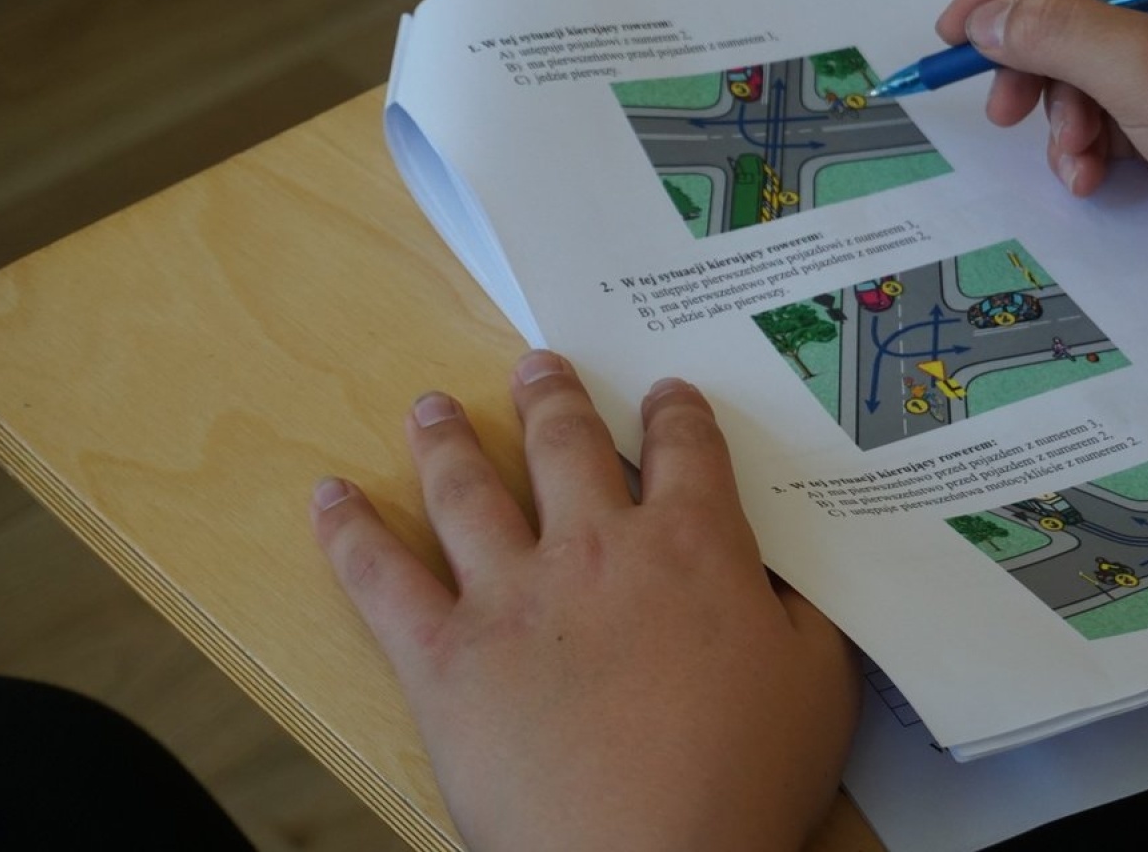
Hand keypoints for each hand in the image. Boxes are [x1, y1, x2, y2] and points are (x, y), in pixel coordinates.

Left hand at [311, 351, 860, 851]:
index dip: (675, 411)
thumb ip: (800, 608)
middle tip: (537, 365)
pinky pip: (381, 579)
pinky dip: (350, 532)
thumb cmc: (745, 782)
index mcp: (693, 545)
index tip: (664, 392)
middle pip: (566, 444)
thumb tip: (779, 566)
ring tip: (432, 405)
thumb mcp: (818, 684)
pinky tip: (330, 495)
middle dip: (553, 396)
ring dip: (448, 437)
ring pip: (468, 488)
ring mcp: (511, 594)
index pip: (684, 448)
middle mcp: (596, 546)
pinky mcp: (444, 654)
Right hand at [938, 0, 1147, 511]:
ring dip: (1063, 119)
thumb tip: (987, 20)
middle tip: (1002, 108)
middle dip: (1035, 64)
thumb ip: (1057, 34)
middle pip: (1072, 7)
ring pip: (1082, 69)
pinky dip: (1089, 145)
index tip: (956, 32)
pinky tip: (1094, 177)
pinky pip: (1107, 113)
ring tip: (1075, 160)